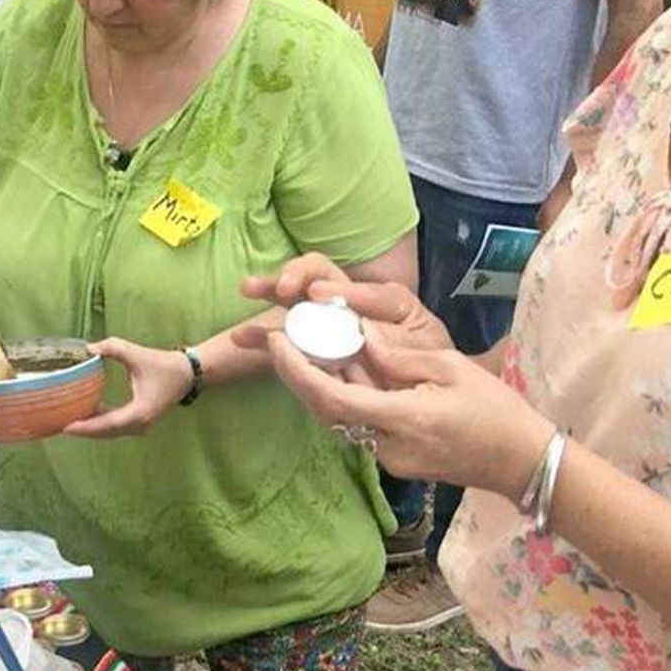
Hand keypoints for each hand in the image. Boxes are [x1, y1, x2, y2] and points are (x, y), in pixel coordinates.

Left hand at [61, 339, 188, 438]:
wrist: (186, 373)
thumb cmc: (162, 364)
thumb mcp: (135, 354)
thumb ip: (111, 348)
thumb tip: (87, 349)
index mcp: (139, 413)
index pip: (107, 425)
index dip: (86, 427)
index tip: (66, 427)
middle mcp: (140, 425)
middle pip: (106, 433)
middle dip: (83, 430)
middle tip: (59, 425)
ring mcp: (141, 426)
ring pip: (110, 432)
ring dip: (91, 428)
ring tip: (69, 420)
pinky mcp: (140, 422)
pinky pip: (116, 427)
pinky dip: (101, 423)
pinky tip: (87, 413)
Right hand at [236, 252, 451, 383]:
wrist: (427, 397)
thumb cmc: (428, 368)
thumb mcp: (427, 354)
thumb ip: (402, 342)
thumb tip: (366, 333)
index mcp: (385, 301)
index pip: (363, 287)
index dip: (340, 290)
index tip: (316, 294)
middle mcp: (352, 302)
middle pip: (320, 273)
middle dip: (298, 274)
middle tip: (285, 288)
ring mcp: (328, 322)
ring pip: (296, 297)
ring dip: (271, 289)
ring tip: (248, 288)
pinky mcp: (312, 346)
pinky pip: (286, 337)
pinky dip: (263, 335)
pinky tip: (241, 337)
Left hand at [265, 324, 550, 498]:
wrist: (522, 462)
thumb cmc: (496, 410)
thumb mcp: (452, 369)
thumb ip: (401, 357)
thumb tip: (362, 337)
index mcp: (403, 418)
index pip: (332, 398)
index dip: (297, 370)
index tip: (278, 340)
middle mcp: (387, 445)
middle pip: (325, 410)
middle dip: (296, 374)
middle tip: (280, 338)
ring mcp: (389, 459)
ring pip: (340, 418)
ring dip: (319, 385)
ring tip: (305, 346)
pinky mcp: (394, 461)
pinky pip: (359, 425)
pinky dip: (344, 397)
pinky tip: (343, 371)